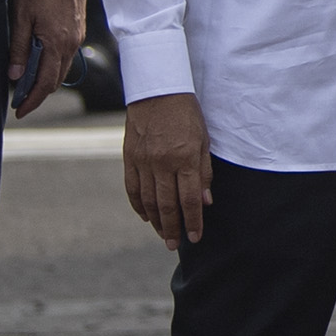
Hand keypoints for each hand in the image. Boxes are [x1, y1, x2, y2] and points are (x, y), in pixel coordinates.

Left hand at [9, 0, 85, 119]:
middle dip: (38, 93)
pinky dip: (52, 64)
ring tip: (26, 83)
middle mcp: (71, 44)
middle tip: (19, 101)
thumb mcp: (21, 17)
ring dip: (45, 79)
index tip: (20, 111)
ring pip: (62, 68)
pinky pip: (66, 55)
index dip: (32, 100)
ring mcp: (76, 37)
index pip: (45, 82)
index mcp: (57, 43)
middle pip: (56, 79)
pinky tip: (39, 61)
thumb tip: (16, 75)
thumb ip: (20, 48)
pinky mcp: (77, 29)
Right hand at [125, 92, 214, 246]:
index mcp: (184, 157)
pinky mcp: (129, 158)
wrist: (157, 90)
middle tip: (176, 245)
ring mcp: (143, 161)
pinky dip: (138, 205)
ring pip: (148, 201)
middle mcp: (162, 162)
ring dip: (156, 222)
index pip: (190, 199)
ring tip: (164, 235)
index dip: (193, 221)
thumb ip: (204, 172)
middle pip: (166, 205)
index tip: (195, 237)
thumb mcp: (204, 139)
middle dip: (173, 228)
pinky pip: (132, 188)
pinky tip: (146, 216)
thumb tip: (206, 201)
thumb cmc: (186, 114)